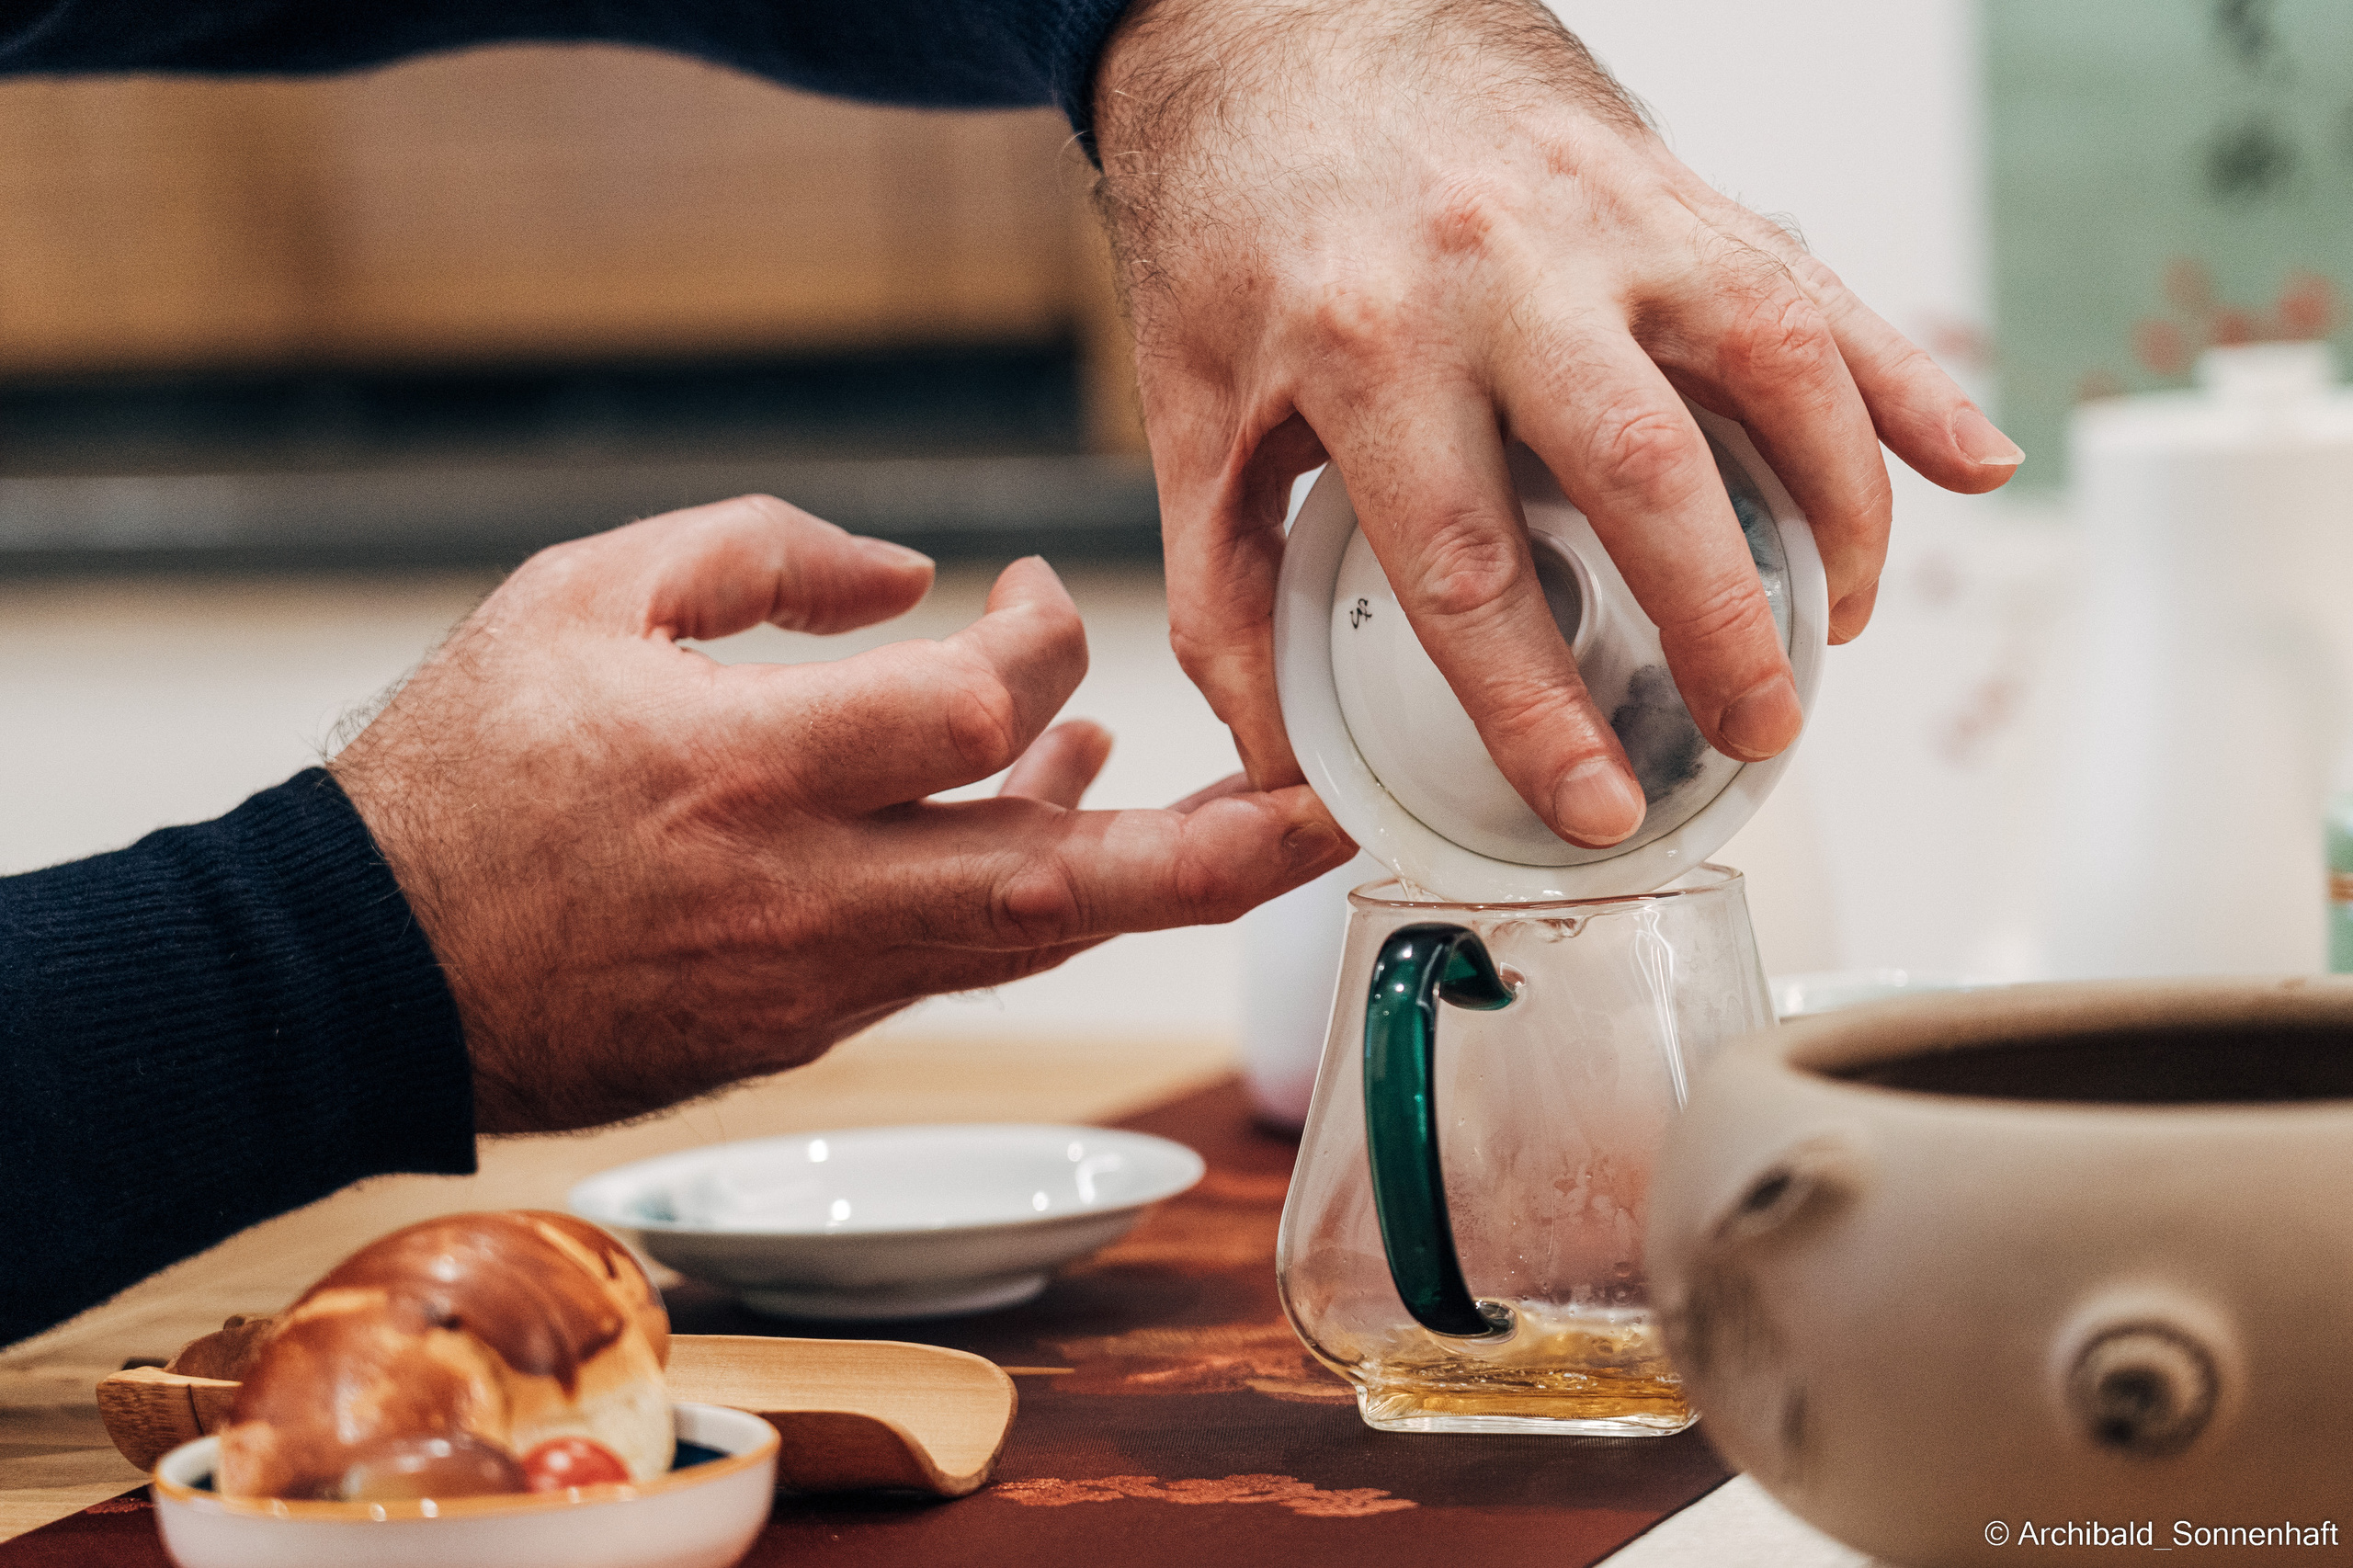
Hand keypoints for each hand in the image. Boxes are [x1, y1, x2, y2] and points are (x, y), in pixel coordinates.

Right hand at [330, 495, 1347, 1132]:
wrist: (372, 972)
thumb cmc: (463, 776)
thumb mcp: (579, 597)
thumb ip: (756, 552)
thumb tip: (909, 574)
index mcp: (747, 768)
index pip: (969, 714)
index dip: (1040, 644)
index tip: (1034, 597)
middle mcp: (808, 890)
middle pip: (1057, 883)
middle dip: (1214, 854)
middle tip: (1338, 817)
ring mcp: (819, 976)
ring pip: (1028, 941)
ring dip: (1151, 880)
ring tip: (1259, 828)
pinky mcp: (812, 1024)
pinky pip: (961, 962)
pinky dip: (1035, 896)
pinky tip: (1068, 828)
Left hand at [1092, 0, 2021, 846]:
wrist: (1275, 21)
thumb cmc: (1235, 220)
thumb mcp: (1189, 408)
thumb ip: (1223, 587)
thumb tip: (1276, 751)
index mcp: (1365, 346)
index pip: (1471, 569)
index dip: (1541, 710)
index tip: (1597, 804)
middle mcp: (1498, 276)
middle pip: (1645, 478)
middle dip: (1721, 627)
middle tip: (1758, 729)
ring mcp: (1601, 218)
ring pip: (1768, 369)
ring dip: (1835, 510)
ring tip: (1840, 625)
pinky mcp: (1670, 182)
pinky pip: (1813, 284)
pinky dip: (1904, 377)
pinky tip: (1971, 463)